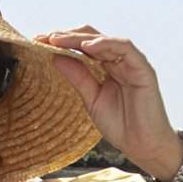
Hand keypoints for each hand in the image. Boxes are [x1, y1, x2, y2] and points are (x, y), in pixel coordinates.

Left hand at [35, 27, 180, 177]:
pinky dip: (106, 44)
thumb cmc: (121, 125)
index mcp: (106, 67)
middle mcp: (119, 62)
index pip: (83, 46)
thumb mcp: (91, 99)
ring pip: (106, 40)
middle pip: (92, 38)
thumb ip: (77, 77)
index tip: (39, 41)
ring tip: (60, 39)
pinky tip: (88, 46)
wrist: (143, 146)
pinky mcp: (143, 69)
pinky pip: (125, 49)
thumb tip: (55, 57)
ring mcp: (132, 64)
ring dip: (81, 38)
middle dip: (67, 35)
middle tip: (45, 37)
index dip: (62, 41)